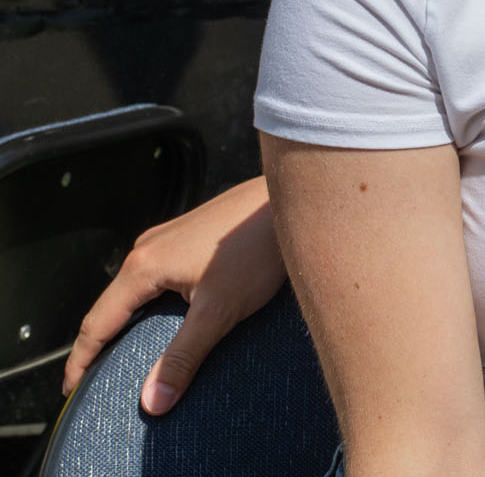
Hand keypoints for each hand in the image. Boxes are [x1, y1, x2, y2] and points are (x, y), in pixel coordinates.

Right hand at [65, 176, 287, 412]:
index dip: (81, 360)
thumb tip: (154, 401)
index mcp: (144, 265)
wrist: (295, 201)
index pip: (98, 322)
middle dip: (99, 341)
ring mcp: (171, 236)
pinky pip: (157, 274)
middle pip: (112, 304)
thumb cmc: (258, 247)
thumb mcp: (219, 311)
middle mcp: (150, 246)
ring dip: (125, 320)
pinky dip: (148, 302)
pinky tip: (162, 316)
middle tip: (91, 377)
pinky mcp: (192, 233)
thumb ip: (183, 357)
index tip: (71, 389)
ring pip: (135, 288)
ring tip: (122, 352)